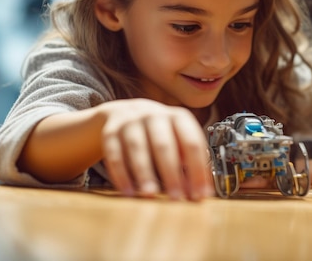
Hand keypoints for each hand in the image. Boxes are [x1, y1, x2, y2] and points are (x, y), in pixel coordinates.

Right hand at [98, 98, 213, 200]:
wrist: (125, 113)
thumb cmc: (160, 132)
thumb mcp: (179, 139)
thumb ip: (189, 163)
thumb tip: (198, 193)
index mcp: (178, 118)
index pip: (191, 143)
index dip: (197, 169)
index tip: (200, 194)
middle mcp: (154, 116)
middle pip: (163, 145)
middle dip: (171, 173)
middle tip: (176, 198)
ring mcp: (131, 122)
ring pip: (137, 147)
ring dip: (144, 172)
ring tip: (150, 194)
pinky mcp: (110, 132)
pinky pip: (114, 154)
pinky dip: (121, 174)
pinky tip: (128, 192)